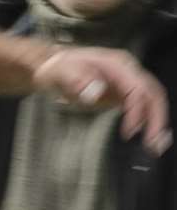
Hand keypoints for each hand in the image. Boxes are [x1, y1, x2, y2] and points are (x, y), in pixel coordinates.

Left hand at [34, 48, 170, 154]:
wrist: (53, 66)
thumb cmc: (58, 66)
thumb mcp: (61, 71)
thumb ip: (76, 80)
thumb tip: (95, 92)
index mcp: (117, 64)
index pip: (137, 88)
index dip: (137, 110)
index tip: (130, 131)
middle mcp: (126, 71)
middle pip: (152, 94)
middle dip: (157, 119)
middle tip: (154, 143)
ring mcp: (126, 82)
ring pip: (151, 101)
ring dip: (156, 122)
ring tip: (155, 145)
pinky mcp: (123, 93)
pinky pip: (142, 106)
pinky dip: (147, 120)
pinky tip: (147, 135)